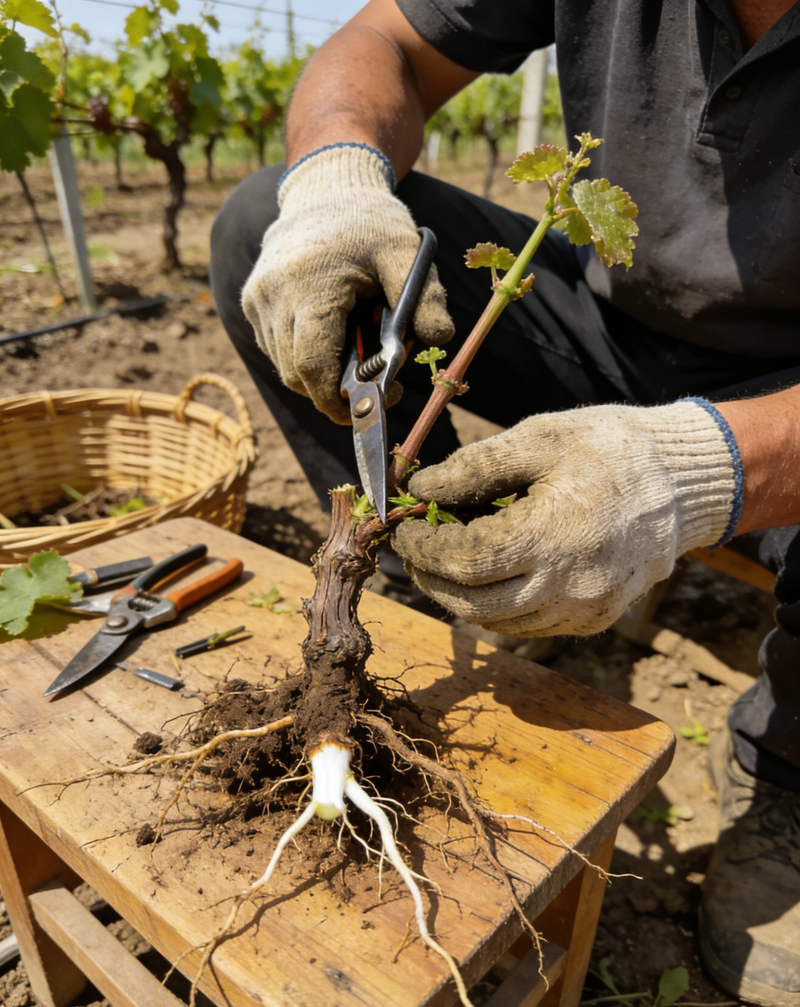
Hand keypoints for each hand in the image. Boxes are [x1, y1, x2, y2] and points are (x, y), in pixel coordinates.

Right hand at [241, 144, 453, 423]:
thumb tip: (439, 339)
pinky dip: (305, 356)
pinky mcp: (252, 302)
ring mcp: (257, 300)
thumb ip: (424, 297)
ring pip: (285, 366)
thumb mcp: (406, 251)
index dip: (338, 399)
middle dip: (336, 392)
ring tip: (361, 355)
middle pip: (297, 374)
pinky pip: (277, 349)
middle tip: (382, 385)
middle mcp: (272, 295)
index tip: (373, 407)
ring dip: (321, 375)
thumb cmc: (369, 222)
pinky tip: (336, 336)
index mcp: (309, 284)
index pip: (313, 365)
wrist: (324, 188)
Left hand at [393, 400, 738, 635]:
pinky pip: (531, 628)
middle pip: (474, 605)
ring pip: (500, 624)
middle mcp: (570, 585)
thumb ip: (474, 467)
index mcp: (554, 535)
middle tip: (414, 551)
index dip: (425, 549)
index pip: (465, 561)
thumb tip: (420, 489)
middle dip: (432, 580)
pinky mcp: (596, 620)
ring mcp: (585, 610)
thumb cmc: (610, 449)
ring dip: (461, 598)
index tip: (405, 530)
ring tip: (447, 561)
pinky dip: (498, 608)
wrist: (685, 481)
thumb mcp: (540, 438)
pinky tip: (490, 576)